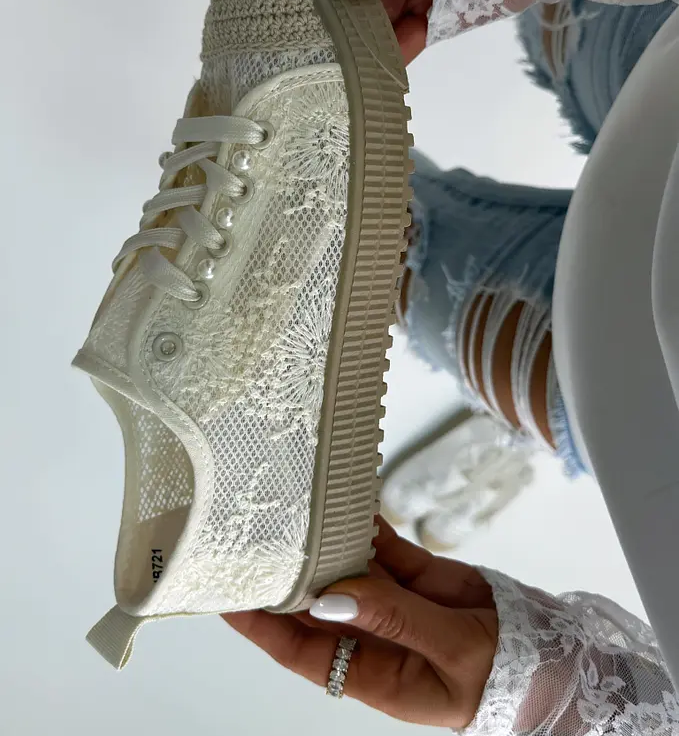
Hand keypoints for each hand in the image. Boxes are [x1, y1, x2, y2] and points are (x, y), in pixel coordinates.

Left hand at [223, 519, 497, 727]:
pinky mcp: (418, 575)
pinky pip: (382, 548)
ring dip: (323, 542)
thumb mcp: (450, 653)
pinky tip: (345, 503)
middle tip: (251, 535)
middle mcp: (375, 637)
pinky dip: (364, 526)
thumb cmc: (506, 678)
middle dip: (284, 574)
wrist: (557, 656)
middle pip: (315, 604)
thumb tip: (328, 596)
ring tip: (292, 508)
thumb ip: (392, 619)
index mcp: (375, 675)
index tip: (227, 597)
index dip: (262, 624)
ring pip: (346, 568)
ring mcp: (395, 603)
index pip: (301, 649)